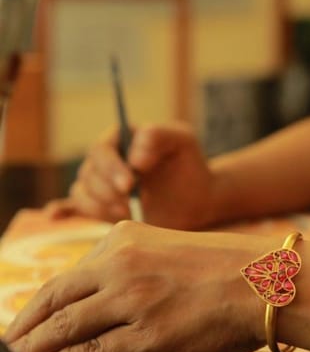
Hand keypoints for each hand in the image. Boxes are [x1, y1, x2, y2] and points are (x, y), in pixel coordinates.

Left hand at [4, 222, 275, 351]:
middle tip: (10, 342)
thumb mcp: (163, 247)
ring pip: (69, 326)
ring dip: (40, 346)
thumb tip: (96, 289)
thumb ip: (128, 263)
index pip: (68, 275)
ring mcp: (133, 300)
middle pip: (58, 299)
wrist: (260, 278)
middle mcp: (122, 266)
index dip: (39, 302)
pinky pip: (94, 351)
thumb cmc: (217, 264)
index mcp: (125, 239)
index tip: (25, 318)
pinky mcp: (149, 335)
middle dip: (27, 325)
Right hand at [47, 124, 216, 228]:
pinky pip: (80, 207)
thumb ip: (159, 136)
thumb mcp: (183, 141)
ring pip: (82, 193)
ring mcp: (103, 184)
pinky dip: (73, 211)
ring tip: (127, 211)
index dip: (111, 167)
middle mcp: (107, 160)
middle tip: (130, 202)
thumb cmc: (189, 165)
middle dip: (106, 190)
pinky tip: (70, 216)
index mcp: (121, 139)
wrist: (196, 198)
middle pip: (88, 174)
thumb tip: (134, 158)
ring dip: (99, 205)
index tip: (130, 184)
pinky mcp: (104, 206)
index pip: (102, 150)